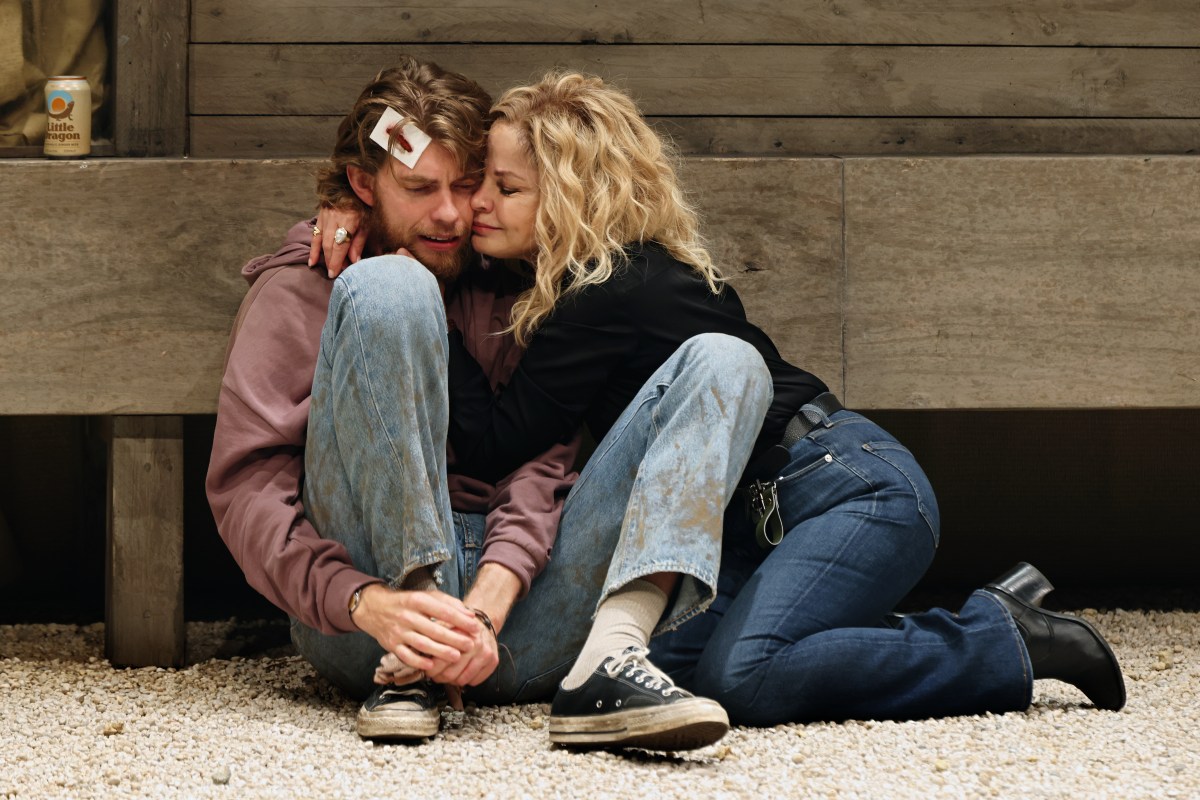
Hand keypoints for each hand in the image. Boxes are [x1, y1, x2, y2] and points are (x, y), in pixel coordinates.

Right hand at [309, 206, 366, 276]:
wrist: (350, 188)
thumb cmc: (363, 208)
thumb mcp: (367, 224)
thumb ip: (359, 242)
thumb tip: (354, 261)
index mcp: (349, 220)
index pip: (340, 245)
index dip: (337, 260)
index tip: (335, 273)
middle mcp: (334, 219)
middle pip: (330, 244)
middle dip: (331, 261)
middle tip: (333, 274)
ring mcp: (325, 217)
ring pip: (321, 240)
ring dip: (322, 257)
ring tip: (324, 269)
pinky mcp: (320, 217)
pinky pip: (315, 235)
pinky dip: (313, 249)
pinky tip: (312, 261)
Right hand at [351, 584, 480, 673]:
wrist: (375, 608)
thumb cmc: (408, 603)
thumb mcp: (427, 596)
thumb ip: (449, 603)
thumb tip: (470, 614)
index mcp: (418, 601)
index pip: (443, 611)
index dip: (461, 620)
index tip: (475, 627)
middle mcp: (407, 616)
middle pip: (434, 629)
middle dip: (454, 638)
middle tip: (470, 645)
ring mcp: (399, 631)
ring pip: (421, 644)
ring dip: (440, 652)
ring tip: (456, 656)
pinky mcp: (392, 645)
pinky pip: (406, 656)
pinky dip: (419, 662)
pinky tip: (432, 667)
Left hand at [423, 610, 498, 688]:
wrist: (482, 622)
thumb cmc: (459, 627)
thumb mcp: (443, 626)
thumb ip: (431, 637)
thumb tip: (416, 653)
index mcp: (460, 633)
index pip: (440, 660)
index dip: (430, 669)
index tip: (427, 670)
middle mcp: (474, 643)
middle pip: (451, 674)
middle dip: (439, 677)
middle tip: (435, 676)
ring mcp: (485, 652)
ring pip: (462, 680)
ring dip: (452, 681)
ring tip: (447, 674)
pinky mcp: (493, 660)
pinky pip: (475, 681)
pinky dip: (466, 680)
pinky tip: (462, 672)